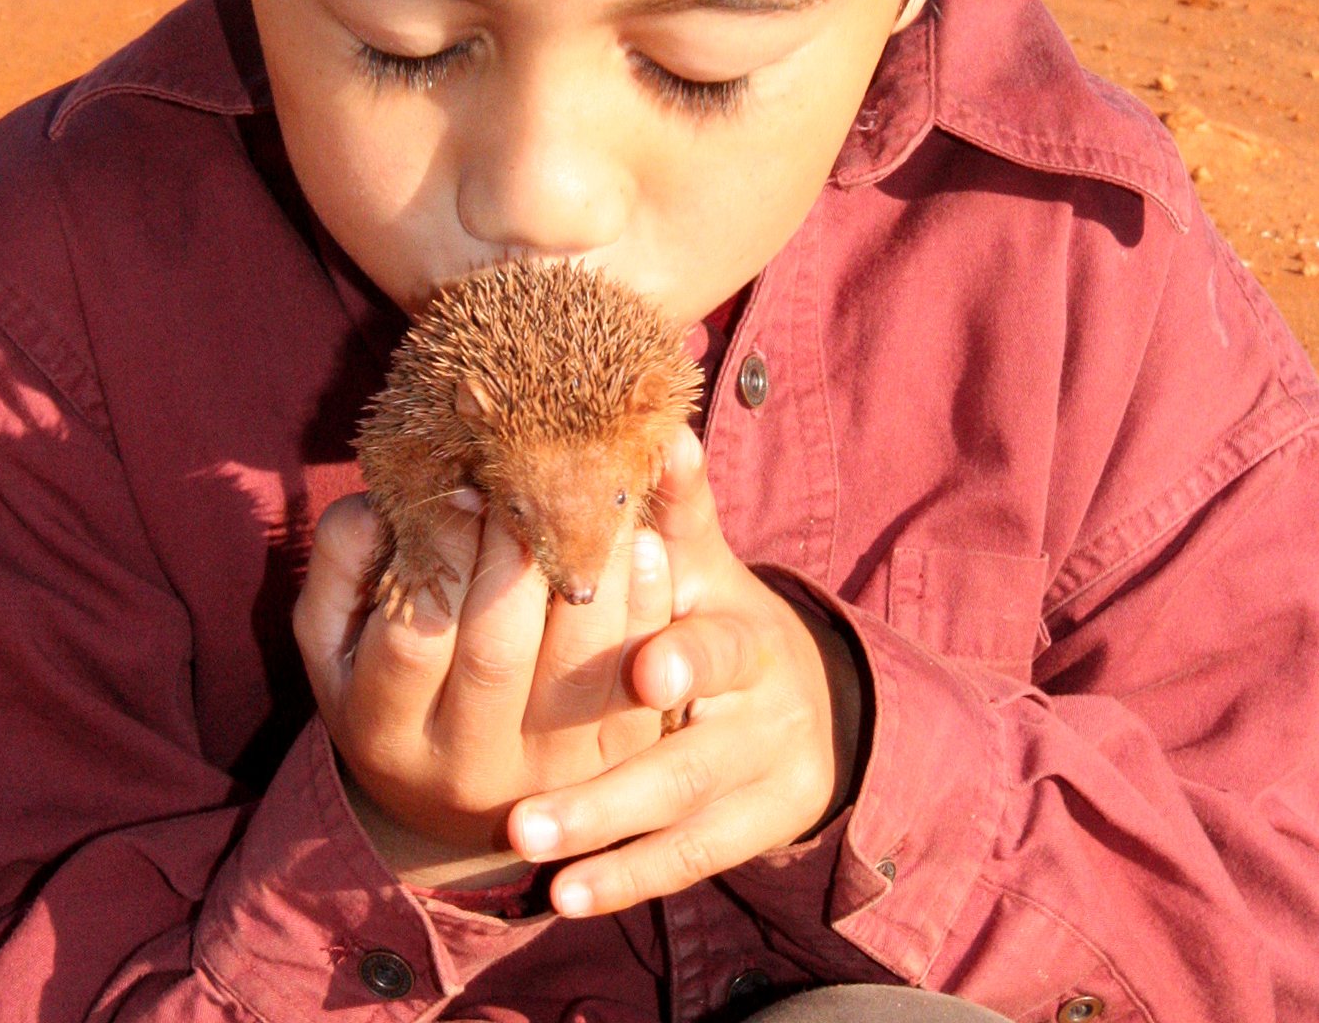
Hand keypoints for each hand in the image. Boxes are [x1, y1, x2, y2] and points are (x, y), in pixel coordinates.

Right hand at [294, 490, 673, 886]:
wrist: (455, 796)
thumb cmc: (386, 678)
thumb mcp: (332, 634)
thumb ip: (343, 559)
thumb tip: (382, 499)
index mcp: (383, 730)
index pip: (413, 634)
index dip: (441, 549)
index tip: (464, 480)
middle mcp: (465, 764)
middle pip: (498, 651)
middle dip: (514, 549)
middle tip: (531, 473)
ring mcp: (547, 771)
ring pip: (578, 663)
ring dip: (591, 567)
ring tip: (592, 493)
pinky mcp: (614, 761)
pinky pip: (637, 683)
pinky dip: (647, 606)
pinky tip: (643, 544)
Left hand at [505, 427, 863, 915]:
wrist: (807, 695)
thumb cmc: (720, 610)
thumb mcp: (706, 562)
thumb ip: (678, 508)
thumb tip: (663, 432)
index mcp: (748, 633)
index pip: (722, 647)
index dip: (687, 657)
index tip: (641, 670)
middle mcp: (761, 713)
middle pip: (689, 759)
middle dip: (608, 790)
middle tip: (520, 817)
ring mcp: (761, 778)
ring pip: (678, 818)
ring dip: (599, 837)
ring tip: (522, 850)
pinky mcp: (753, 829)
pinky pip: (688, 859)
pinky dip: (625, 876)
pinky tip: (562, 896)